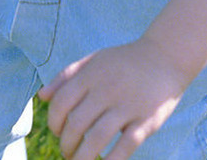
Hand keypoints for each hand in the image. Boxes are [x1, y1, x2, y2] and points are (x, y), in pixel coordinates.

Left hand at [37, 37, 190, 159]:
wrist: (165, 57)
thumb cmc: (123, 61)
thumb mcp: (93, 60)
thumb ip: (66, 76)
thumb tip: (42, 96)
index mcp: (91, 75)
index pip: (61, 102)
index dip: (53, 122)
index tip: (57, 132)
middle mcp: (106, 90)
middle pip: (76, 124)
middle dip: (66, 144)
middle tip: (67, 151)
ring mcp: (127, 106)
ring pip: (97, 139)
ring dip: (83, 157)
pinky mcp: (147, 121)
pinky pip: (125, 146)